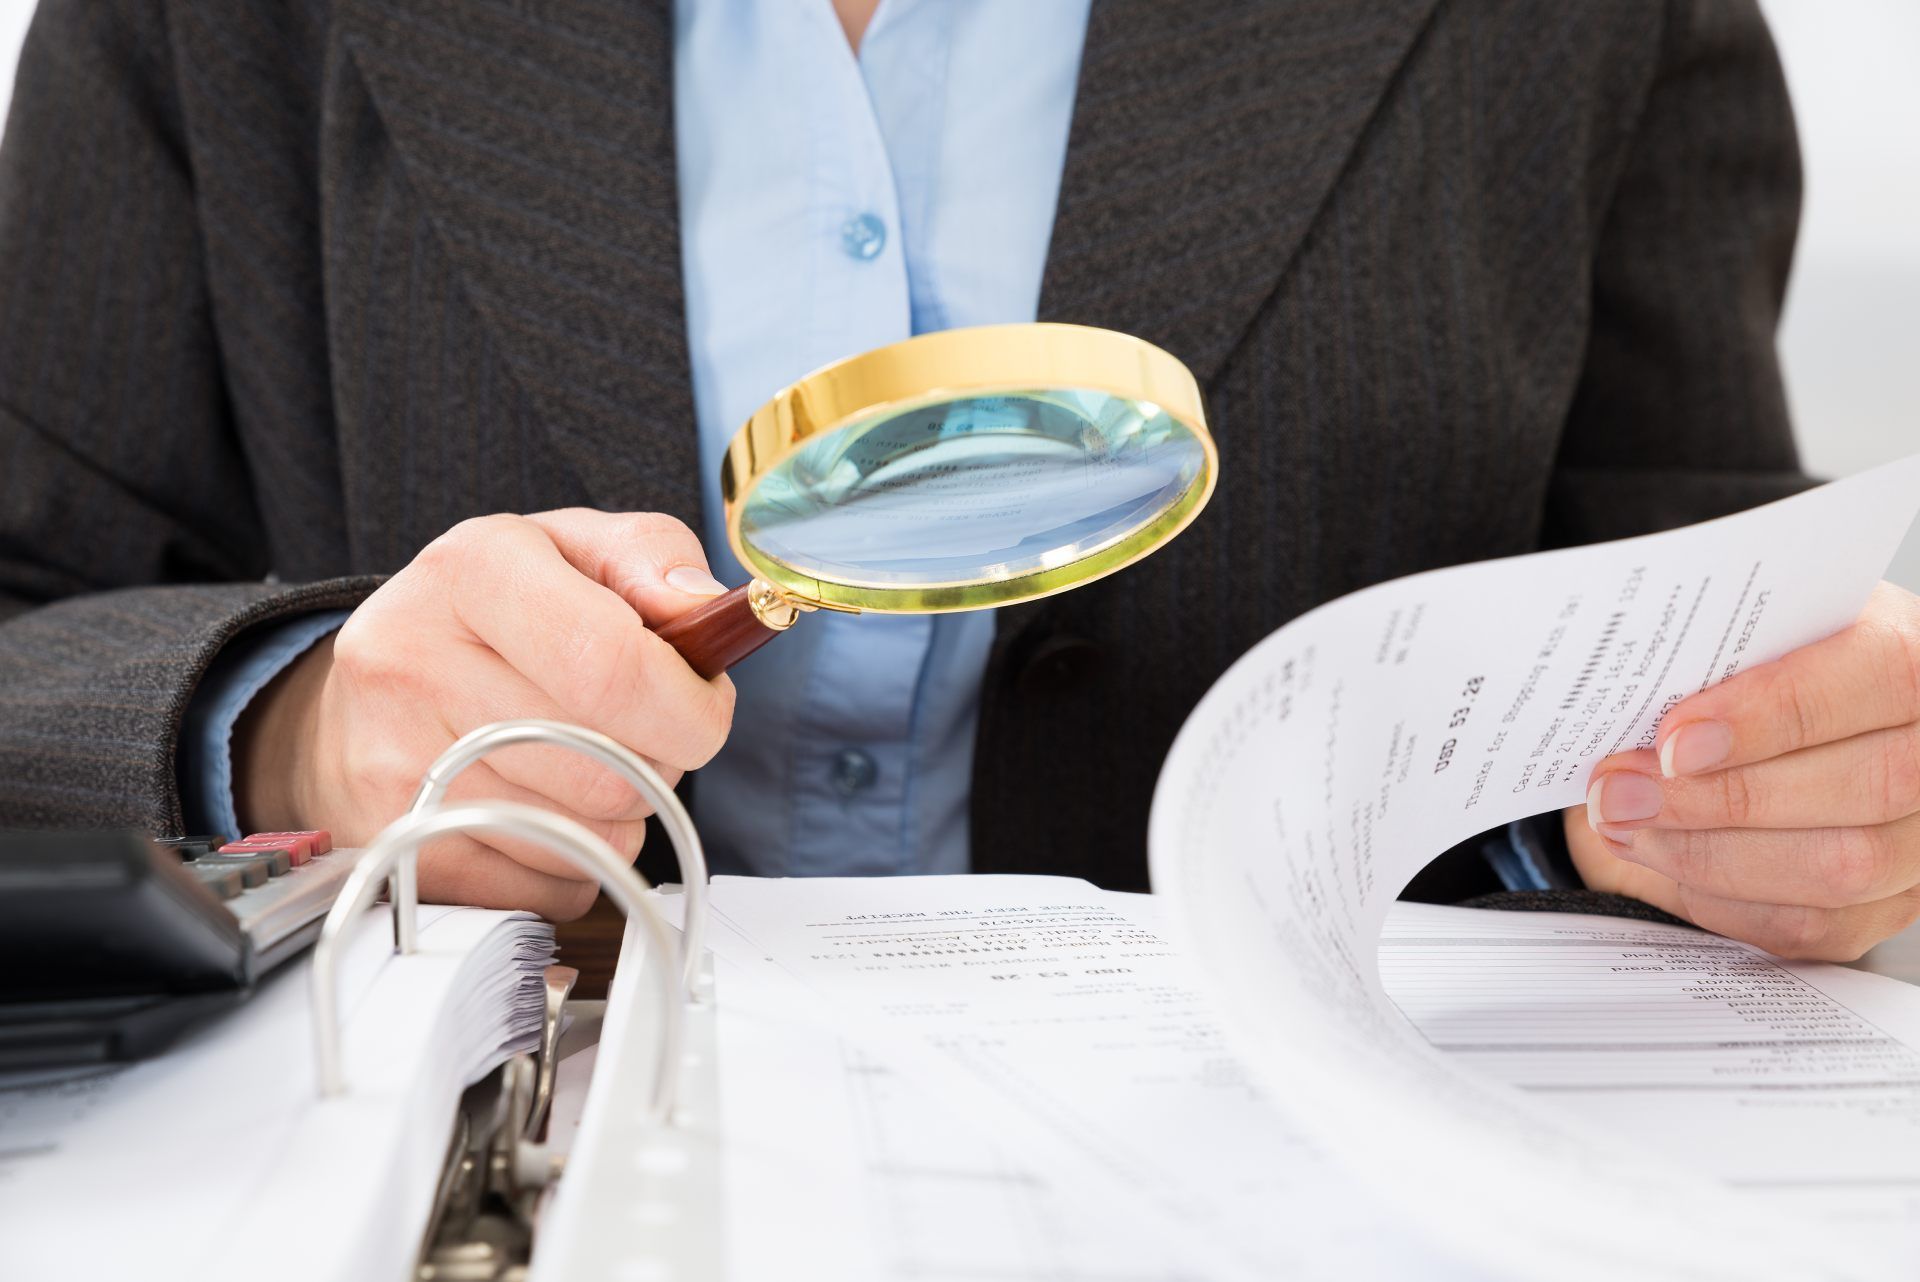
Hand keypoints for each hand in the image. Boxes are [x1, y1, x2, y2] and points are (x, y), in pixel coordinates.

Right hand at [235, 510, 734, 919]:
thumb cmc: (490, 619)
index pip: (611, 665)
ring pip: (591, 837)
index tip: (705, 709)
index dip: (689, 706)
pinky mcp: (404, 852)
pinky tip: (540, 806)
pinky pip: (554, 888)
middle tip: (639, 731)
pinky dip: (575, 860)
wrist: (361, 699)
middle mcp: (415, 665)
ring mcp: (398, 770)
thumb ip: (653, 557)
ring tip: (581, 761)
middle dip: (661, 761)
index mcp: (470, 572)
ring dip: (620, 814)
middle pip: (611, 768)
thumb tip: (705, 611)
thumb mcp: (571, 549)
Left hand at [1566, 582, 1919, 960]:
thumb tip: (1627, 703)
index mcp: (1912, 655)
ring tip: (1624, 824)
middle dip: (1717, 799)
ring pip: (1840, 867)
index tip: (1674, 741)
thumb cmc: (1739, 675)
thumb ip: (1707, 657)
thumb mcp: (1731, 639)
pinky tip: (1661, 859)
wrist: (1750, 727)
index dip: (1774, 716)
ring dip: (1708, 853)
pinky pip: (1814, 922)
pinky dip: (1722, 896)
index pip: (1879, 677)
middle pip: (1862, 788)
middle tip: (1618, 792)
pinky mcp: (1891, 903)